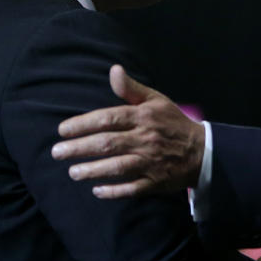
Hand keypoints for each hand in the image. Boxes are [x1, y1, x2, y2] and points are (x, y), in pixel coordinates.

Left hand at [51, 65, 204, 197]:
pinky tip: (97, 191)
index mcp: (144, 117)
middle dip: (79, 148)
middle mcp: (146, 139)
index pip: (108, 118)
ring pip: (117, 167)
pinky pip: (132, 188)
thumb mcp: (156, 100)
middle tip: (57, 153)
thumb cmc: (173, 123)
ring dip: (92, 170)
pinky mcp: (155, 182)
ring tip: (72, 172)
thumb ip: (131, 89)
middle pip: (108, 143)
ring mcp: (151, 162)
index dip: (83, 124)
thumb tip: (113, 70)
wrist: (203, 151)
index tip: (62, 130)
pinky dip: (114, 191)